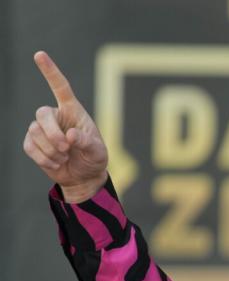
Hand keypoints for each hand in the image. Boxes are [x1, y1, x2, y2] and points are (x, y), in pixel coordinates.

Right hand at [22, 51, 108, 201]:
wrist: (83, 177)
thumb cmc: (93, 159)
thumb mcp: (98, 152)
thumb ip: (87, 142)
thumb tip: (70, 135)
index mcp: (73, 111)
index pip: (61, 87)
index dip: (50, 71)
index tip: (39, 55)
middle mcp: (55, 116)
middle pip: (42, 113)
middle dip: (52, 133)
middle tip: (65, 148)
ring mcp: (41, 129)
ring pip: (34, 131)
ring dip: (51, 149)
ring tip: (64, 157)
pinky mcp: (32, 142)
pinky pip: (30, 147)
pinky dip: (44, 158)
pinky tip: (56, 162)